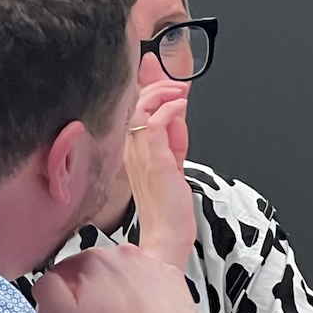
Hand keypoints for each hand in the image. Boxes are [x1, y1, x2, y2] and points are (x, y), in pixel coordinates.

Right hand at [32, 241, 204, 312]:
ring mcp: (151, 263)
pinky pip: (148, 282)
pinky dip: (142, 296)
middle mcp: (124, 255)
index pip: (63, 271)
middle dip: (88, 293)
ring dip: (115, 294)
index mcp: (94, 260)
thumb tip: (45, 282)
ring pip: (121, 276)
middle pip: (93, 272)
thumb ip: (47, 290)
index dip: (59, 295)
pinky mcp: (171, 276)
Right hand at [126, 80, 194, 269]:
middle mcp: (131, 150)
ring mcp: (140, 155)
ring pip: (141, 109)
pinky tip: (181, 106)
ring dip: (163, 94)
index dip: (147, 89)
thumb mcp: (173, 162)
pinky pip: (154, 124)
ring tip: (180, 90)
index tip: (162, 76)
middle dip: (156, 85)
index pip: (134, 111)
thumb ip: (174, 137)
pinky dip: (169, 110)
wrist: (167, 235)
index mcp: (133, 150)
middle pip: (134, 104)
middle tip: (176, 81)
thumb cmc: (168, 207)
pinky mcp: (155, 161)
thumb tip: (178, 114)